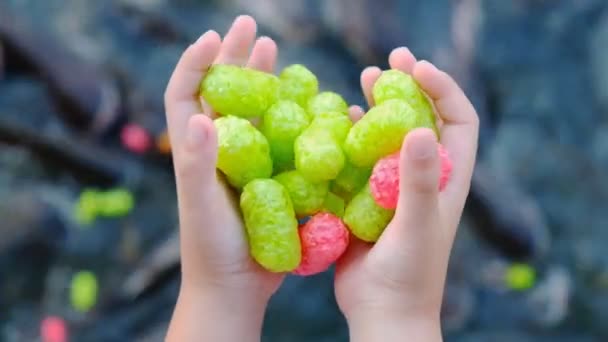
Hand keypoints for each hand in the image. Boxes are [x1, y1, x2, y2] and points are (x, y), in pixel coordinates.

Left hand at [164, 16, 280, 340]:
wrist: (237, 287)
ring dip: (261, 79)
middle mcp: (217, 150)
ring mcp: (243, 162)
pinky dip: (289, 115)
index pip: (184, 94)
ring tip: (274, 50)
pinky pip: (278, 138)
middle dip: (234, 57)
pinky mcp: (267, 176)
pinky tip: (305, 101)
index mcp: (194, 150)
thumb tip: (200, 114)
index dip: (195, 62)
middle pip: (221, 92)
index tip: (214, 37)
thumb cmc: (212, 248)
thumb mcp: (203, 205)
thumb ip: (198, 163)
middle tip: (252, 27)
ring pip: (252, 110)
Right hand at [335, 48, 479, 340]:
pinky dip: (351, 137)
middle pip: (423, 119)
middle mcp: (422, 177)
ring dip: (378, 106)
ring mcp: (392, 187)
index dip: (444, 89)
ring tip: (361, 80)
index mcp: (446, 179)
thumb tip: (418, 127)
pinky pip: (359, 158)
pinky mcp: (366, 198)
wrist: (381, 313)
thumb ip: (417, 181)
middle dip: (409, 86)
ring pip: (388, 136)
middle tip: (388, 60)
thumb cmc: (408, 276)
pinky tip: (338, 122)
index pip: (459, 121)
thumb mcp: (416, 226)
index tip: (417, 68)